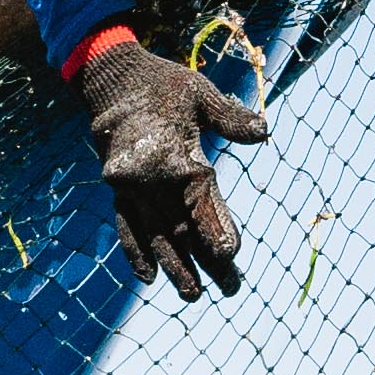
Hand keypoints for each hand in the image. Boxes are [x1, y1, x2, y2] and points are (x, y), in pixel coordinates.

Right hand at [76, 28, 269, 295]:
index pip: (200, 205)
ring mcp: (130, 187)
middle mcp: (150, 179)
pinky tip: (147, 278)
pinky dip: (135, 251)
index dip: (217, 232)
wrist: (110, 77)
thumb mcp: (200, 94)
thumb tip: (263, 132)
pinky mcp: (117, 188)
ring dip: (174, 267)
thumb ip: (230, 118)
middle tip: (231, 290)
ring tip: (192, 296)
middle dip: (206, 262)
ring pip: (155, 235)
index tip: (232, 256)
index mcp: (175, 157)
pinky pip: (126, 225)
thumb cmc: (163, 84)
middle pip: (182, 229)